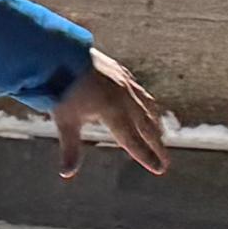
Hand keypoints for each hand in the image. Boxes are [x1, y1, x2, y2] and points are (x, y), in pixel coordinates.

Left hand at [53, 52, 172, 179]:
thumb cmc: (62, 89)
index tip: (159, 169)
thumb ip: (70, 149)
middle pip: (146, 128)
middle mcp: (125, 99)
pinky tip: (149, 108)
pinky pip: (142, 93)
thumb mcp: (65, 121)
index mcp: (113, 112)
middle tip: (166, 163)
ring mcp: (126, 84)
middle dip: (157, 147)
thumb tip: (67, 174)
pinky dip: (149, 105)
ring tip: (160, 138)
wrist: (62, 55)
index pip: (133, 141)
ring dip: (155, 126)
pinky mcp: (123, 74)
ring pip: (148, 109)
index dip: (146, 157)